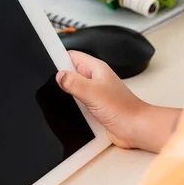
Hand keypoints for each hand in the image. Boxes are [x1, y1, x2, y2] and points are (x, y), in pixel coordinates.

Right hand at [56, 51, 181, 152]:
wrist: (136, 128)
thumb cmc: (124, 109)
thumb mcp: (93, 92)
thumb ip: (74, 82)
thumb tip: (59, 76)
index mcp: (96, 69)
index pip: (72, 56)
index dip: (59, 59)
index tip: (47, 66)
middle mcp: (95, 79)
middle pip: (70, 73)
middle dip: (61, 80)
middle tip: (54, 88)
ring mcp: (94, 94)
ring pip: (73, 90)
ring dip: (68, 96)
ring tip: (67, 102)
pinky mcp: (94, 108)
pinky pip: (78, 104)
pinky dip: (73, 108)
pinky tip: (72, 113)